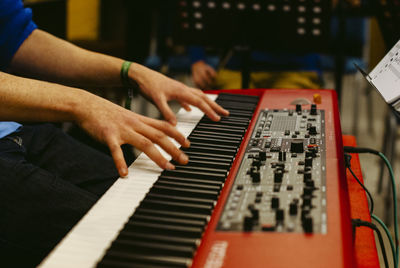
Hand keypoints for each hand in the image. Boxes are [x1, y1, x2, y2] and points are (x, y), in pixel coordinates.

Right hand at [75, 95, 190, 176]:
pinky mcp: (108, 136)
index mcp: (139, 120)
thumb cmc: (107, 113)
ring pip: (144, 143)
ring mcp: (122, 130)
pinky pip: (116, 151)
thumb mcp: (128, 117)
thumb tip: (153, 135)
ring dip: (158, 157)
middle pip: (159, 136)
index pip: (163, 126)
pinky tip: (124, 174)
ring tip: (167, 168)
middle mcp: (134, 124)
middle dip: (174, 148)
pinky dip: (120, 163)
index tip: (188, 143)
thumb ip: (141, 125)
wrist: (86, 104)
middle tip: (185, 160)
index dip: (177, 134)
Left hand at [128, 63, 227, 125]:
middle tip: (226, 113)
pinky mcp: (174, 90)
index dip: (210, 111)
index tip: (218, 118)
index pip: (200, 102)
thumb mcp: (156, 100)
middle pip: (204, 98)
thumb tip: (174, 125)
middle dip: (215, 106)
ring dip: (207, 103)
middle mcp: (183, 88)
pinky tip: (189, 109)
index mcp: (181, 91)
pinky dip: (191, 103)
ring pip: (198, 96)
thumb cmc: (148, 84)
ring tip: (214, 110)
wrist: (140, 74)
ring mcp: (179, 89)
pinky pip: (187, 97)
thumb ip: (166, 112)